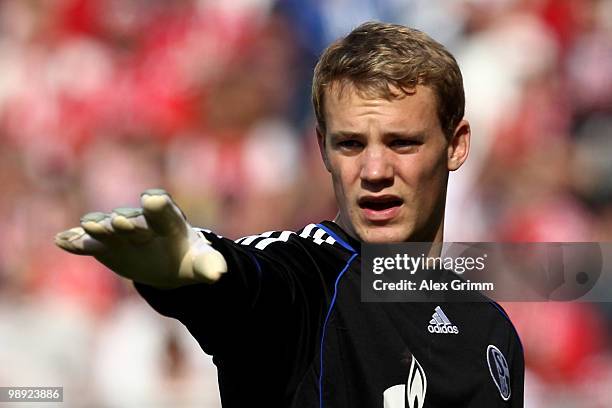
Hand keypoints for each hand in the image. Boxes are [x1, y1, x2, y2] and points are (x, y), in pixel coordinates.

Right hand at [54, 189, 226, 287]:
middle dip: (125, 220)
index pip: (165, 211)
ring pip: (108, 228)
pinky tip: (62, 240)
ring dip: (98, 227)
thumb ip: (210, 265)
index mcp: (169, 223)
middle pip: (133, 219)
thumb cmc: (188, 259)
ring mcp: (121, 233)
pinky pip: (89, 244)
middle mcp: (143, 223)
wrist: (168, 262)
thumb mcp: (201, 263)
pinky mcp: (105, 247)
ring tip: (88, 227)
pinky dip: (77, 242)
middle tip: (117, 221)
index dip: (159, 206)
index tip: (153, 200)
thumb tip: (221, 273)